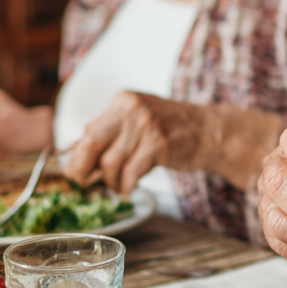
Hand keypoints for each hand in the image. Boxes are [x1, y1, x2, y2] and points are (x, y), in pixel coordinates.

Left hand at [62, 92, 208, 192]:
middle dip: (82, 169)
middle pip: (91, 143)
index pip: (89, 130)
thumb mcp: (140, 120)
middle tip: (84, 183)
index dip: (78, 155)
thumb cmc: (172, 129)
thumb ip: (112, 131)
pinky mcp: (158, 145)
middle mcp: (132, 109)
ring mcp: (146, 126)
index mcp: (124, 100)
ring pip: (110, 162)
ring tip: (118, 185)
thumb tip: (76, 153)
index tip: (76, 171)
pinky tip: (129, 187)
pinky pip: (129, 172)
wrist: (210, 131)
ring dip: (110, 181)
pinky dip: (125, 185)